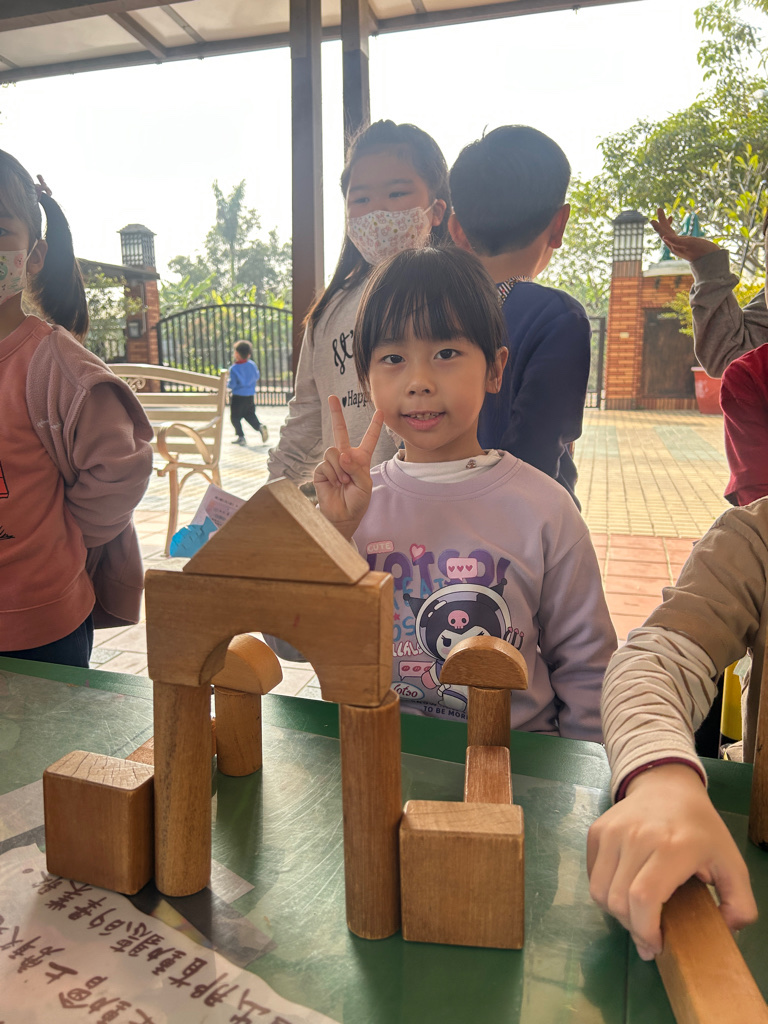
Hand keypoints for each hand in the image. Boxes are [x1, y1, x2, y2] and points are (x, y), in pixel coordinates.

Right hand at [314, 395, 383, 539]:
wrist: (343, 515)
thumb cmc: (357, 501)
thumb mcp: (365, 484)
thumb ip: (356, 467)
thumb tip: (341, 454)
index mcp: (361, 458)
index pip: (369, 438)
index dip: (375, 425)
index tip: (380, 411)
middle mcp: (346, 457)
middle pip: (340, 431)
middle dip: (336, 413)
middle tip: (332, 397)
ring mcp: (332, 462)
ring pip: (334, 451)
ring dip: (341, 468)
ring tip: (344, 482)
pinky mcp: (321, 470)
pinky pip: (327, 464)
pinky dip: (334, 475)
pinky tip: (336, 484)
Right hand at [587, 763, 756, 960]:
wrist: (667, 785)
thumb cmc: (700, 828)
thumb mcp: (732, 862)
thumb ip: (741, 903)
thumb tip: (725, 931)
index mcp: (673, 847)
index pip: (643, 898)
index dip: (645, 930)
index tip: (657, 944)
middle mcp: (637, 837)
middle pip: (618, 900)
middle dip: (632, 928)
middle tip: (648, 933)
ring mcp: (612, 832)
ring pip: (599, 891)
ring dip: (616, 912)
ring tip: (635, 913)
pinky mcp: (597, 831)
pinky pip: (592, 875)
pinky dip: (604, 891)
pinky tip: (623, 889)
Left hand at [650, 207, 719, 262]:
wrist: (711, 260)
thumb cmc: (701, 251)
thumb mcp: (688, 244)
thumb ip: (676, 241)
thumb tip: (663, 237)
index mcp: (674, 245)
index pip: (663, 233)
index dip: (658, 225)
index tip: (652, 219)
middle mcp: (674, 246)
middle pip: (665, 232)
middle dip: (662, 221)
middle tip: (659, 209)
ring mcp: (679, 245)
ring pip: (670, 233)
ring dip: (667, 224)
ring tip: (668, 216)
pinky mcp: (685, 245)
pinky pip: (675, 235)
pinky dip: (674, 229)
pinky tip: (674, 226)